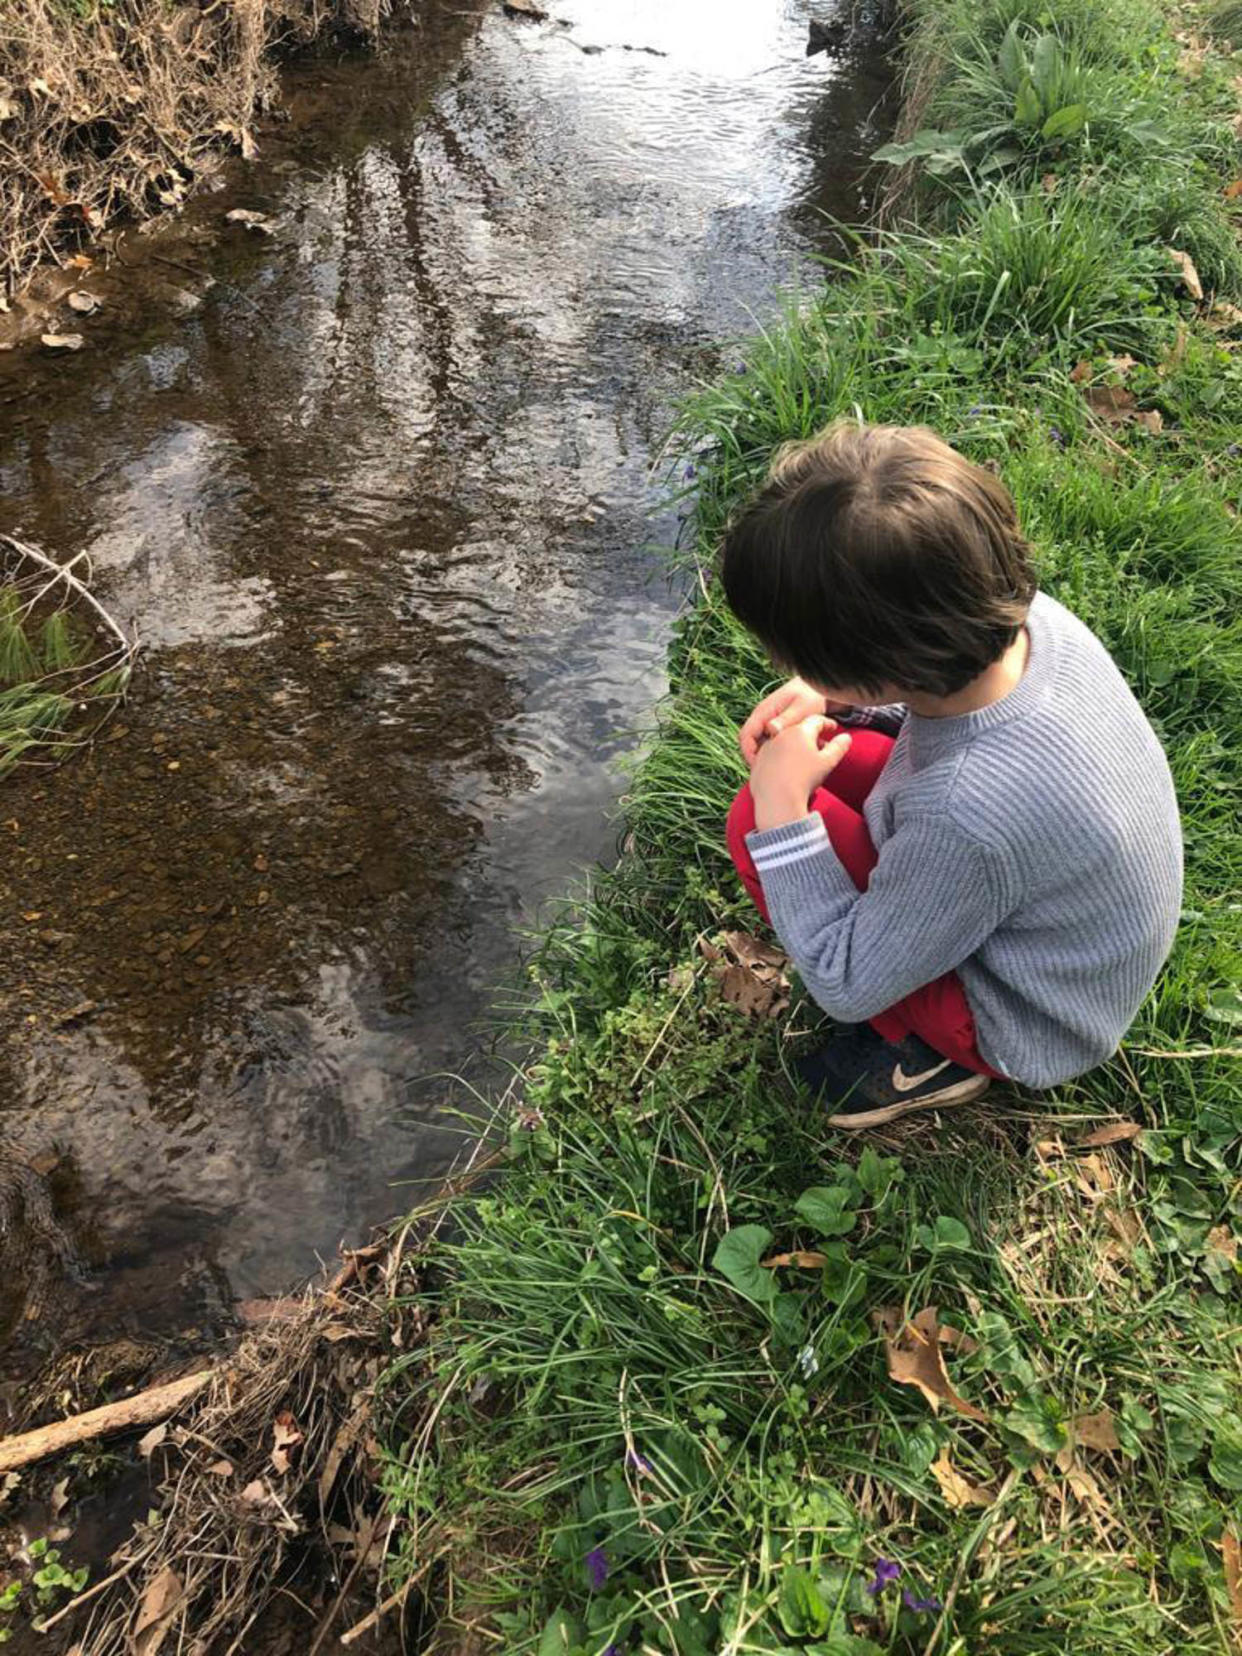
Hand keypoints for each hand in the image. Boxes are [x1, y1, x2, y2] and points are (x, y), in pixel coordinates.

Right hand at [739, 676, 835, 766]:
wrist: (818, 688)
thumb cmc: (812, 696)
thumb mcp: (802, 708)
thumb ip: (787, 719)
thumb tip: (770, 730)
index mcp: (764, 711)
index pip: (745, 735)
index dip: (748, 753)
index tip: (758, 766)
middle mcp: (762, 717)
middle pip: (749, 742)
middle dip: (757, 758)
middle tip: (770, 771)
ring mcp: (767, 722)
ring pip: (759, 744)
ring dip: (767, 756)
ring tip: (781, 766)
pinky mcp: (775, 727)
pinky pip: (769, 742)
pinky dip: (776, 751)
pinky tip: (790, 758)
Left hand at [750, 716, 852, 830]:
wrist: (777, 800)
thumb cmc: (805, 779)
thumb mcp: (828, 762)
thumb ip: (839, 747)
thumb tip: (846, 737)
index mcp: (799, 731)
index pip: (816, 720)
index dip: (827, 723)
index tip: (833, 728)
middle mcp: (780, 734)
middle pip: (799, 729)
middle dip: (812, 735)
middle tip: (822, 745)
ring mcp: (766, 748)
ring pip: (784, 741)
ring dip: (795, 746)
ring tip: (805, 759)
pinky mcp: (757, 761)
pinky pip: (772, 756)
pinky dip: (781, 758)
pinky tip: (789, 770)